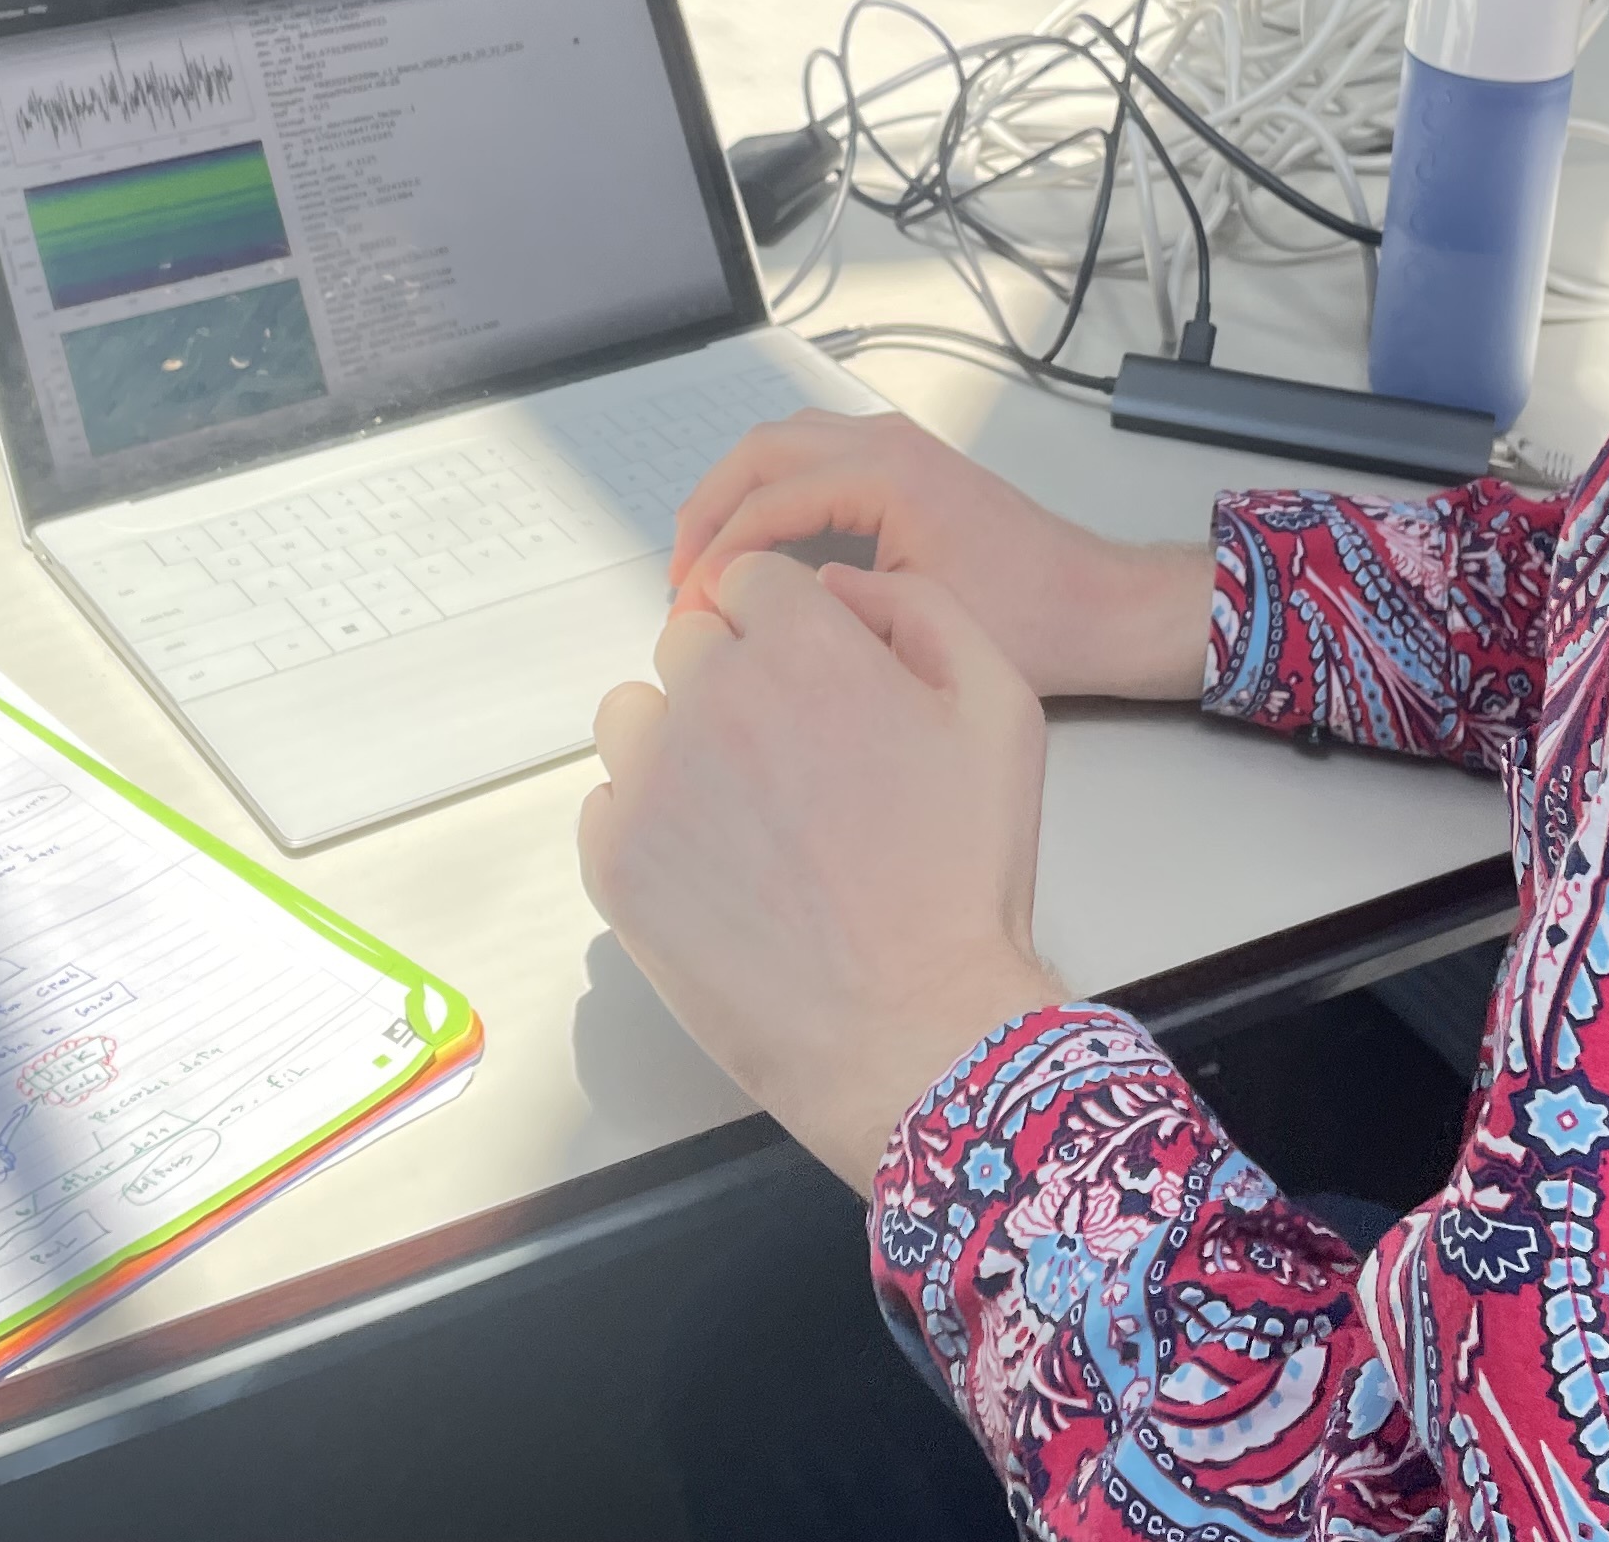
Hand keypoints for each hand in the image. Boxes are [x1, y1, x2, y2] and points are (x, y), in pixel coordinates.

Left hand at [582, 553, 1067, 1185]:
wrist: (914, 1028)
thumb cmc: (962, 880)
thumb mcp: (1000, 710)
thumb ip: (921, 610)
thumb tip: (839, 586)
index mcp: (805, 648)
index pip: (749, 580)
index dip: (784, 623)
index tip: (807, 677)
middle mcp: (713, 699)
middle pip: (690, 641)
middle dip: (734, 677)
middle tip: (792, 755)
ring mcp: (653, 781)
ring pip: (635, 713)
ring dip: (678, 738)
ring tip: (747, 808)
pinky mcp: (617, 860)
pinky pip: (608, 800)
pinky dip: (651, 819)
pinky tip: (717, 860)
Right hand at [668, 408, 1208, 701]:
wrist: (1096, 606)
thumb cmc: (1032, 618)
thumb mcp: (920, 622)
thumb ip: (831, 604)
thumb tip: (759, 602)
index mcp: (890, 473)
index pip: (769, 499)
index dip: (718, 553)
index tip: (694, 603)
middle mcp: (890, 444)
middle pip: (762, 449)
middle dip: (710, 508)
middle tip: (682, 573)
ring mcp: (898, 446)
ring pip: (785, 441)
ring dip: (738, 490)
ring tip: (708, 554)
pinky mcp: (906, 465)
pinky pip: (815, 452)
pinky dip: (773, 485)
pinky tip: (761, 538)